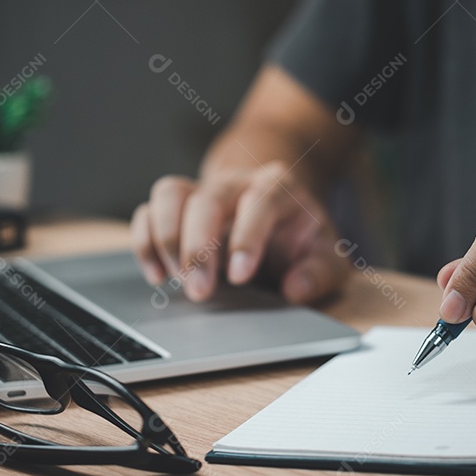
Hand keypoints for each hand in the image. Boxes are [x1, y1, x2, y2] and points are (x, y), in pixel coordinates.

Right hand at [130, 163, 348, 303]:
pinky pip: (148, 210)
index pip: (260, 201)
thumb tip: (296, 288)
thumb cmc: (302, 237)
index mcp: (279, 187)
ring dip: (166, 238)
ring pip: (170, 193)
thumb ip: (320, 271)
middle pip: (208, 198)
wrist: (280, 211)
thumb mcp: (329, 254)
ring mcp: (203, 190)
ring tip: (176, 279)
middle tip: (199, 292)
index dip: (247, 237)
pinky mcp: (177, 206)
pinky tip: (157, 274)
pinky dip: (146, 242)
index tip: (239, 276)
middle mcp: (237, 182)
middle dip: (198, 247)